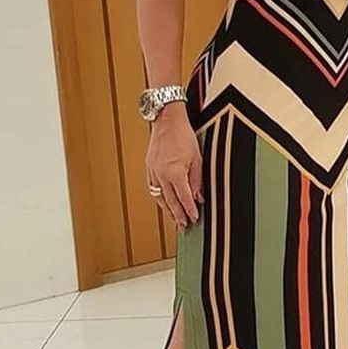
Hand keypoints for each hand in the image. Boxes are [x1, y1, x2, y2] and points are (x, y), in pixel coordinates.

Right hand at [145, 105, 203, 231]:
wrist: (167, 121)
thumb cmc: (183, 135)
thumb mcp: (197, 158)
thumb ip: (197, 180)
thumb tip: (198, 197)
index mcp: (175, 173)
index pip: (184, 199)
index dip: (189, 211)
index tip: (194, 219)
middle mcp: (162, 176)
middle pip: (171, 202)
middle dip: (178, 216)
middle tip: (183, 227)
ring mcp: (153, 172)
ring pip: (160, 198)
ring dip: (167, 210)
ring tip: (174, 219)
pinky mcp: (149, 168)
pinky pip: (154, 188)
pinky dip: (160, 198)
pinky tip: (164, 202)